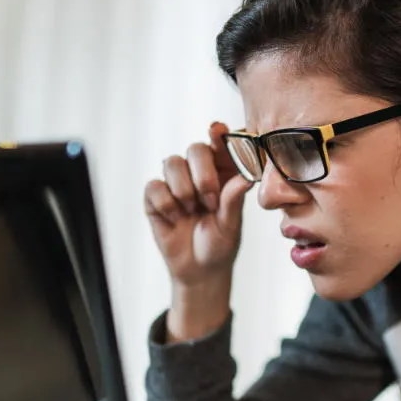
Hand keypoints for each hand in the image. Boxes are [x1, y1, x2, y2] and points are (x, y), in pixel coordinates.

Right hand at [144, 122, 253, 288]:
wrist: (198, 271)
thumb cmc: (220, 244)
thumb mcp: (231, 225)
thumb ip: (234, 200)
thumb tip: (246, 177)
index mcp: (223, 174)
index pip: (220, 145)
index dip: (218, 134)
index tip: (216, 129)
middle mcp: (199, 173)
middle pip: (195, 149)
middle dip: (202, 173)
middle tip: (210, 201)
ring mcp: (176, 183)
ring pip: (171, 163)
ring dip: (183, 189)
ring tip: (192, 211)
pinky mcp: (155, 197)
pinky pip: (154, 186)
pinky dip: (166, 204)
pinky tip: (175, 219)